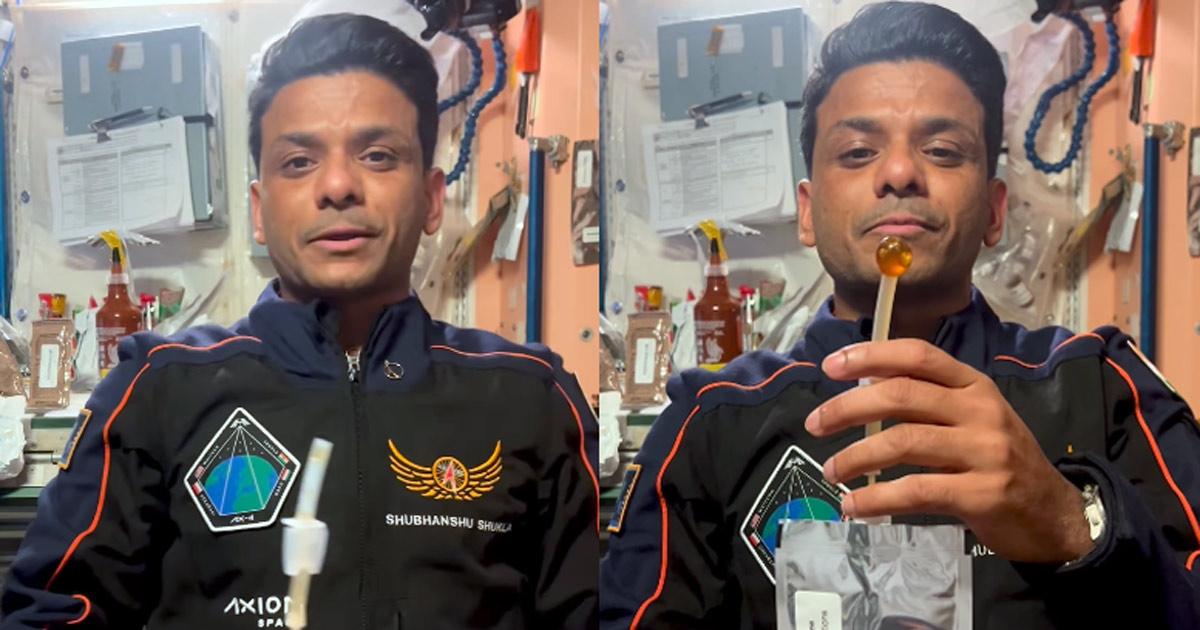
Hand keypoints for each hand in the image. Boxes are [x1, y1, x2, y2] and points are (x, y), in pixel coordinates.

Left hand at [805, 339, 1092, 564]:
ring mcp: (984, 452)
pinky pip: (916, 491)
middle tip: (814, 424)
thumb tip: (861, 390)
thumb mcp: (972, 420)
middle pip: (901, 395)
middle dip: (847, 407)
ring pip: (903, 443)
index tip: (830, 365)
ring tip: (831, 470)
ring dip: (855, 457)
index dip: (870, 355)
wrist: (1054, 515)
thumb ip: (928, 402)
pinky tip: (854, 506)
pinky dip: (876, 499)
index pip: (918, 356)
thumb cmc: (1000, 462)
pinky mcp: (982, 494)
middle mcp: (980, 412)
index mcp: (974, 386)